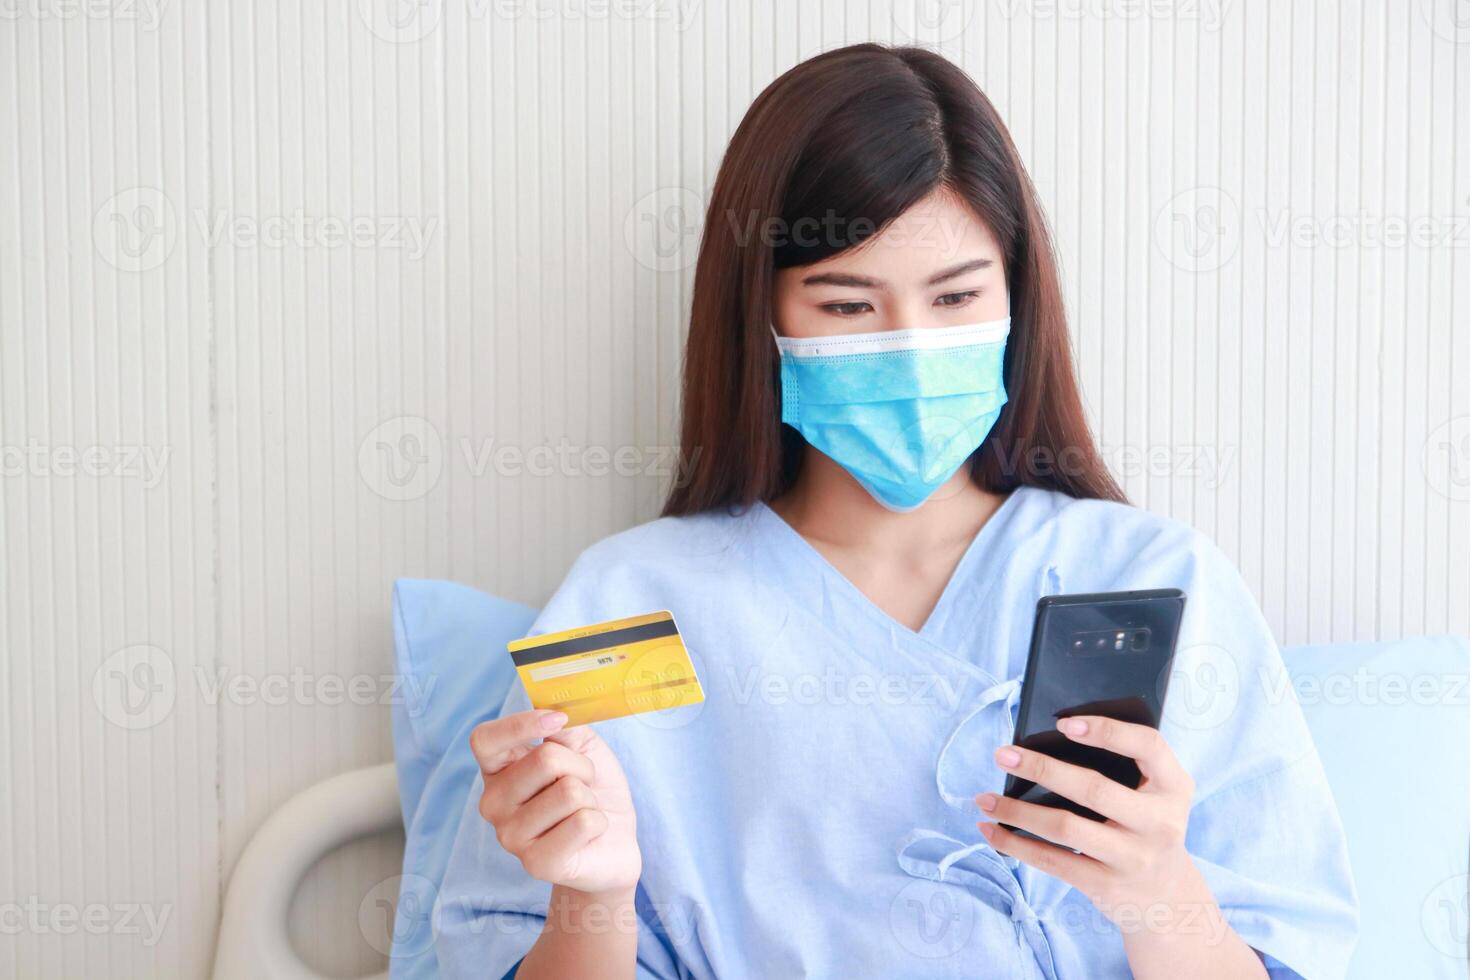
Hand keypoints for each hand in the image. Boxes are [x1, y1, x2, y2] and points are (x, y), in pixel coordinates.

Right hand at [471, 709, 640, 895]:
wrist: (612, 842)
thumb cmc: (592, 790)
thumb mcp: (583, 747)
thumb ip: (566, 728)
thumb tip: (555, 715)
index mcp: (498, 770)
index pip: (484, 739)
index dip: (520, 724)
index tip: (557, 720)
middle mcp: (494, 804)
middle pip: (544, 759)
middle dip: (581, 766)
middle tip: (583, 784)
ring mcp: (511, 837)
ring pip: (569, 792)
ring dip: (590, 797)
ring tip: (583, 811)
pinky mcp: (537, 863)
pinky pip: (583, 822)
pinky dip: (598, 822)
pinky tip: (588, 835)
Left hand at [975, 716, 1202, 923]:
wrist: (1166, 898)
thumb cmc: (1147, 827)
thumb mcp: (1155, 795)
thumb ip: (1125, 767)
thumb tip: (1048, 739)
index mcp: (1174, 786)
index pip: (1148, 746)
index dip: (1107, 731)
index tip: (1064, 723)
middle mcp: (1160, 822)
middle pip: (1094, 788)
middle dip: (1041, 768)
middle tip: (1002, 754)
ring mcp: (1134, 857)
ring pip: (1065, 826)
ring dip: (1017, 810)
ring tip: (984, 797)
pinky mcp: (1107, 885)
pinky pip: (1053, 861)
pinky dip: (1015, 844)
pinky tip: (991, 830)